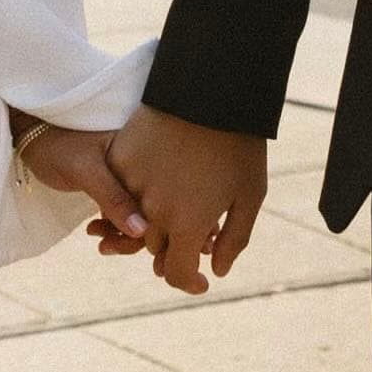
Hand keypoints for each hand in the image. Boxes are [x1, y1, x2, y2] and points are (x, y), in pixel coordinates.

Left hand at [14, 117, 151, 252]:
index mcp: (141, 153)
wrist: (31, 133)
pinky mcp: (113, 183)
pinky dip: (113, 226)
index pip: (160, 194)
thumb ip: (114, 198)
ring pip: (137, 212)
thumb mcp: (87, 172)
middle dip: (133, 234)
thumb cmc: (58, 145)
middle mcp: (140, 164)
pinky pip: (123, 209)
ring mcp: (127, 174)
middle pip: (152, 207)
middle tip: (106, 246)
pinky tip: (94, 230)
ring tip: (100, 242)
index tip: (126, 242)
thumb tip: (142, 230)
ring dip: (122, 233)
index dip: (151, 224)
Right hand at [106, 102, 267, 293]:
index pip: (177, 273)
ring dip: (153, 224)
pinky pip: (122, 190)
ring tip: (175, 208)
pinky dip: (134, 195)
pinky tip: (156, 183)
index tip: (200, 279)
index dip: (189, 282)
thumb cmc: (240, 144)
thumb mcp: (250, 196)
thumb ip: (234, 240)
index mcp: (188, 225)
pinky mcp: (122, 159)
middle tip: (192, 235)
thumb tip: (217, 270)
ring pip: (137, 222)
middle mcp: (155, 212)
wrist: (213, 90)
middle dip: (175, 248)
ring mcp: (134, 184)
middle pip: (156, 249)